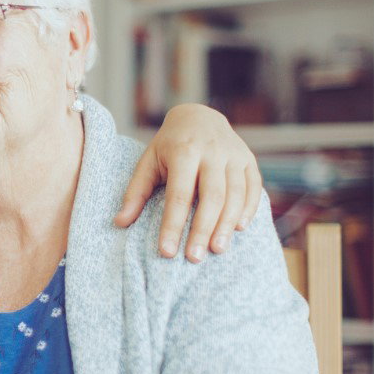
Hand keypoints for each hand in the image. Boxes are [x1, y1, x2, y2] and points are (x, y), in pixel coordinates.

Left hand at [114, 104, 262, 262]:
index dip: (172, 225)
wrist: (200, 116)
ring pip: (235, 195)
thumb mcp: (148, 162)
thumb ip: (135, 192)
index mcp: (183, 151)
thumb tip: (119, 223)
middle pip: (211, 197)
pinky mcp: (249, 161)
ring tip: (216, 250)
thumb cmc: (169, 145)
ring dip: (226, 225)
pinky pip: (253, 188)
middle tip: (194, 258)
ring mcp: (234, 155)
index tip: (166, 251)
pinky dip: (248, 210)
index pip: (178, 195)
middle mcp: (212, 152)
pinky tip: (238, 230)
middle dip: (202, 230)